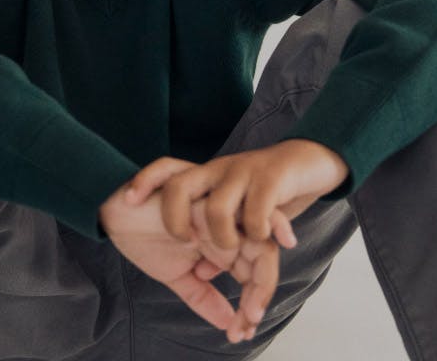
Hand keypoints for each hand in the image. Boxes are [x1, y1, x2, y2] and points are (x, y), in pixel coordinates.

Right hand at [99, 171, 294, 342]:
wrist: (114, 212)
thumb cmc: (144, 237)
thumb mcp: (179, 277)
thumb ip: (204, 297)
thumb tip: (228, 325)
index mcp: (224, 240)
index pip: (255, 268)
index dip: (255, 300)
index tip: (241, 332)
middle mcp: (226, 223)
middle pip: (264, 251)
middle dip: (262, 291)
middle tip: (246, 323)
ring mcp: (216, 207)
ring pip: (255, 234)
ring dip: (256, 277)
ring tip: (243, 309)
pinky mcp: (200, 195)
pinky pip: (226, 215)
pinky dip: (230, 244)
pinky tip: (214, 271)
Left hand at [125, 140, 348, 247]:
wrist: (308, 160)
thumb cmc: (266, 190)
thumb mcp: (236, 216)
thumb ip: (216, 243)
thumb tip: (204, 277)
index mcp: (205, 178)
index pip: (166, 170)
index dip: (145, 180)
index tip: (127, 200)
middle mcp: (218, 172)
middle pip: (179, 185)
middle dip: (173, 216)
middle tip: (184, 242)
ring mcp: (243, 174)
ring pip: (218, 207)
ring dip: (222, 238)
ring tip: (234, 252)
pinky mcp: (272, 180)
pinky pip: (257, 210)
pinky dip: (260, 231)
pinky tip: (277, 241)